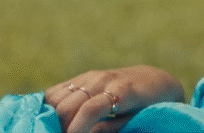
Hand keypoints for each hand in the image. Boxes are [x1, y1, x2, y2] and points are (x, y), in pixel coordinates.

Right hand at [43, 65, 184, 132]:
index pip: (90, 109)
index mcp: (121, 91)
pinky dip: (50, 106)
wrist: (153, 81)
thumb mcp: (137, 119)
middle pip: (68, 105)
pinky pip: (56, 91)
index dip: (77, 129)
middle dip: (62, 127)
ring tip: (62, 130)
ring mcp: (91, 76)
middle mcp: (103, 79)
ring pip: (57, 97)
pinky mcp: (82, 76)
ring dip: (53, 117)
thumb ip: (114, 126)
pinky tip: (54, 118)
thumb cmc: (148, 105)